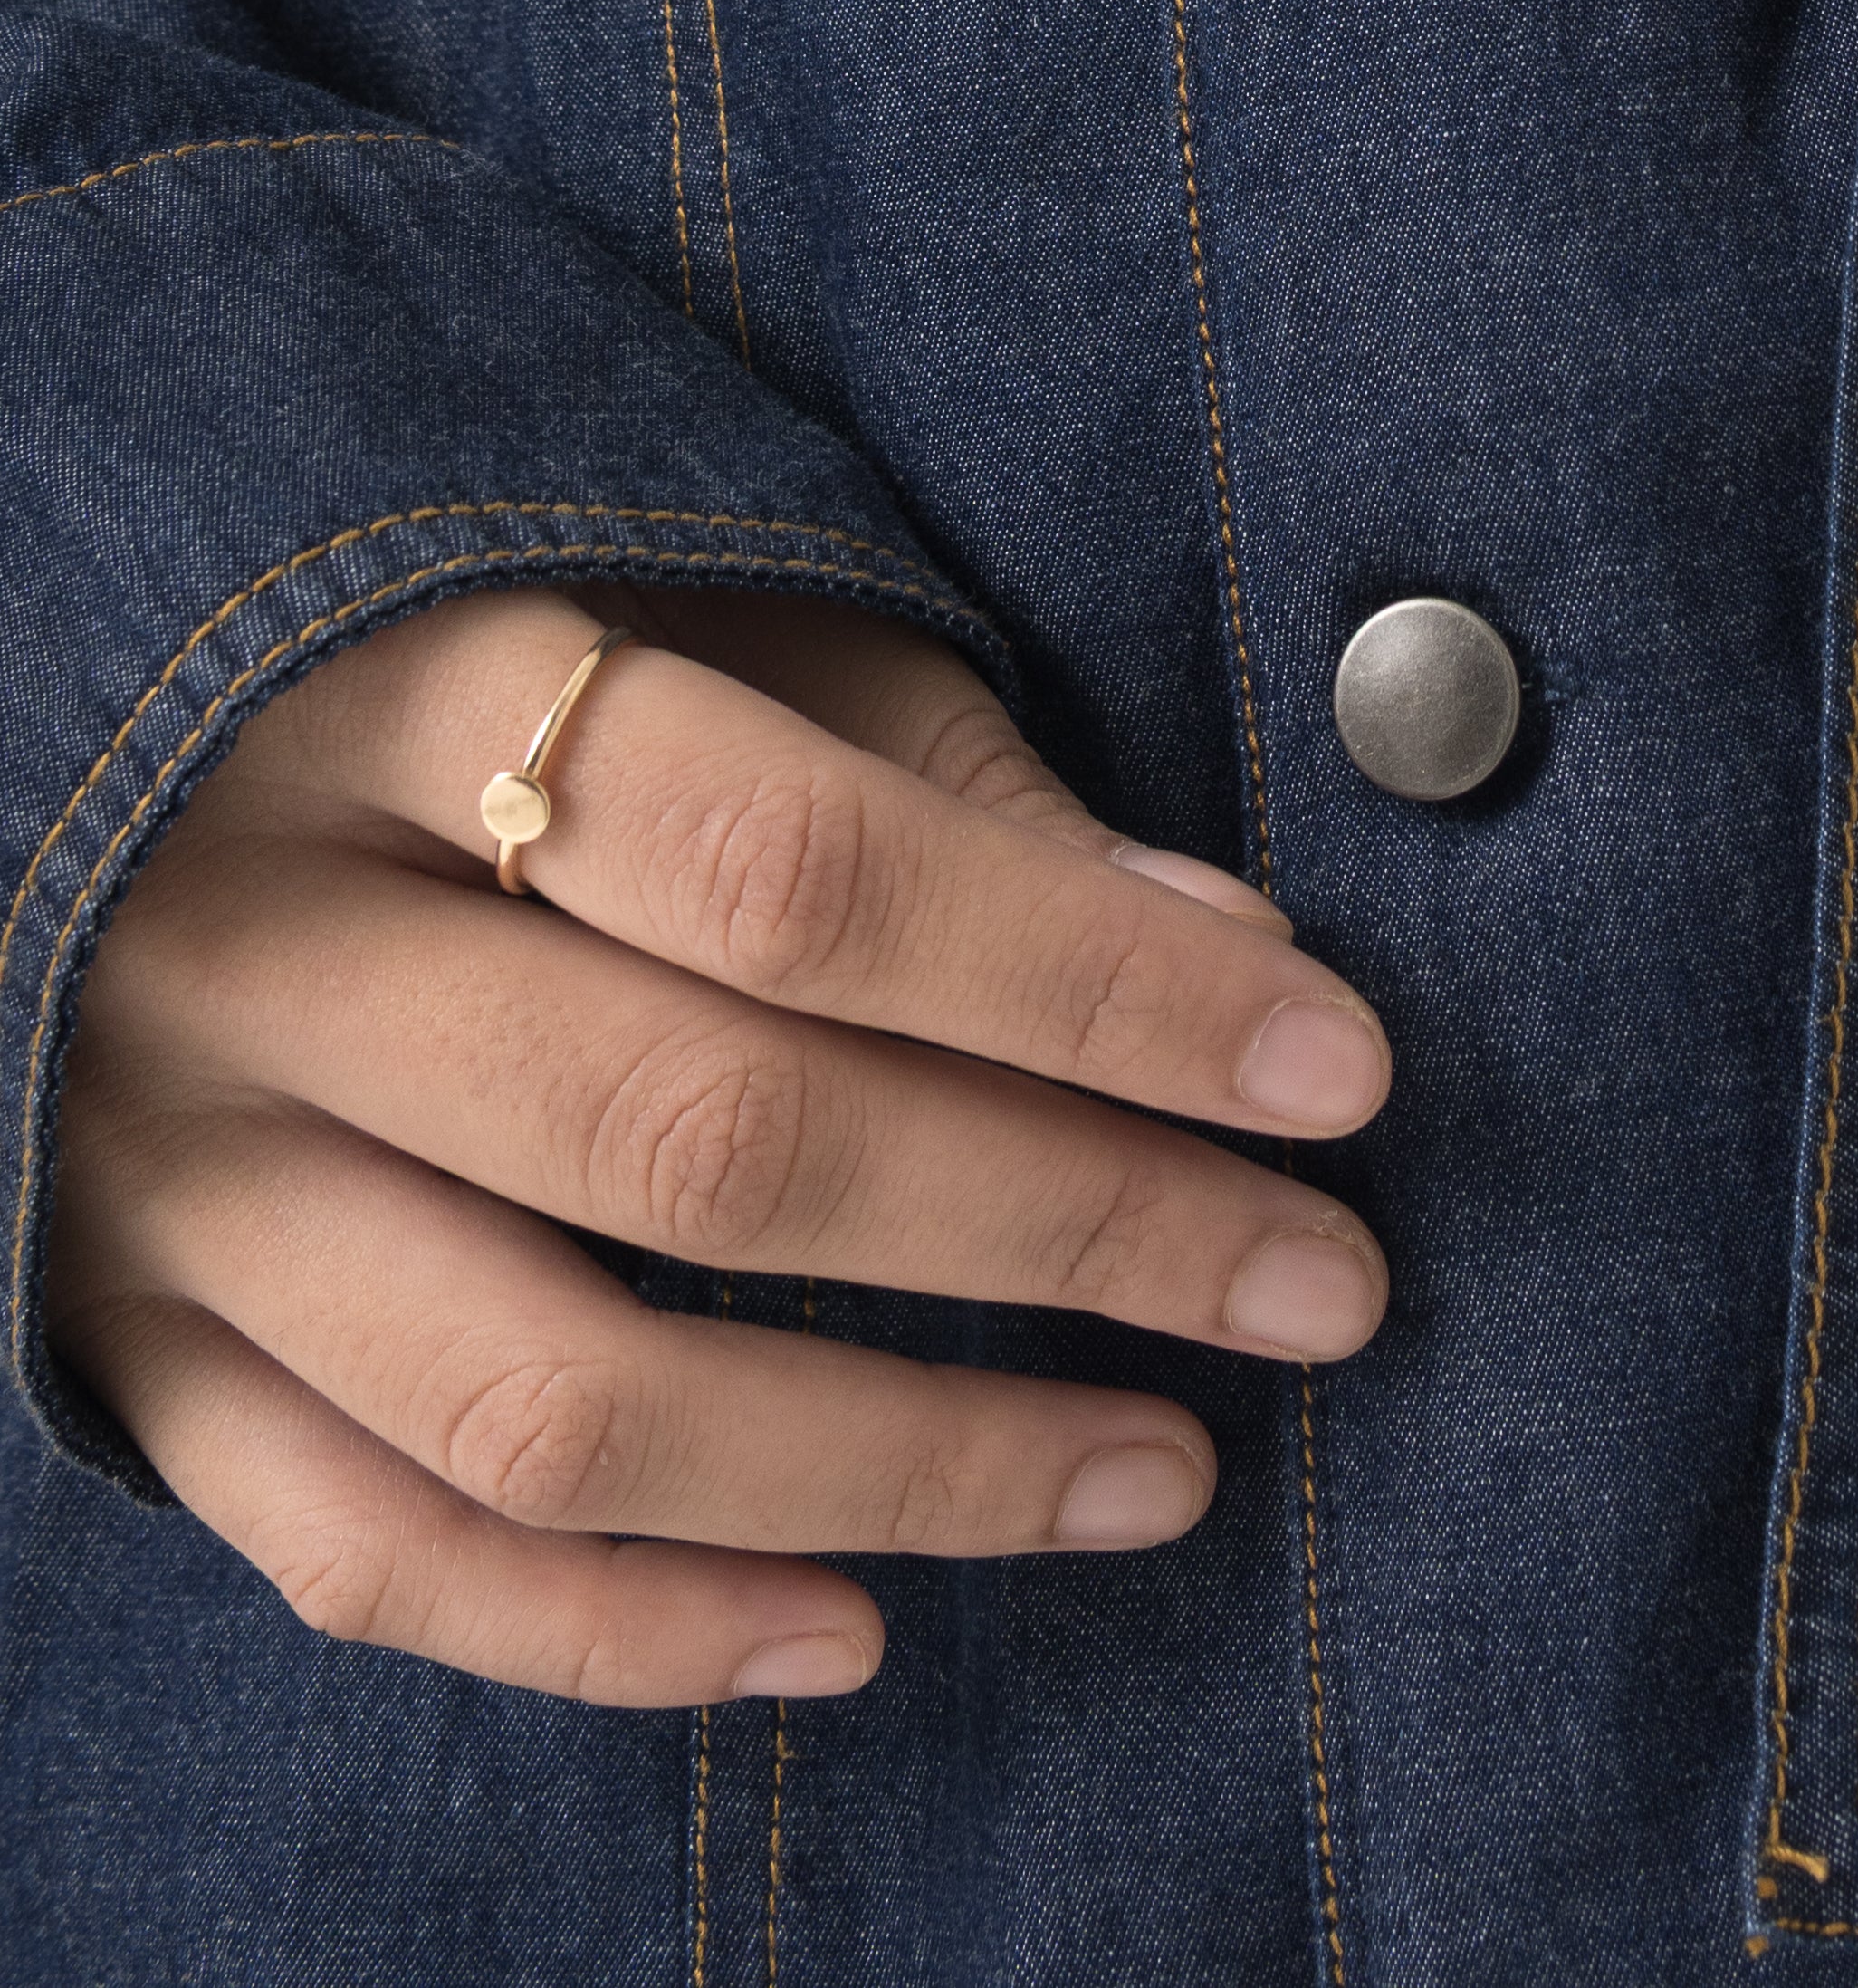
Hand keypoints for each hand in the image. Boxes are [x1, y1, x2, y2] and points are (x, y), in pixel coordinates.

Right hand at [44, 585, 1386, 1705]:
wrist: (125, 752)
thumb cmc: (496, 662)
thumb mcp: (707, 622)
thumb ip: (948, 789)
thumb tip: (1227, 959)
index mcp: (416, 695)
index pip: (800, 871)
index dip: (1089, 982)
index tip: (1332, 1067)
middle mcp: (263, 956)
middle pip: (704, 1142)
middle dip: (1066, 1227)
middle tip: (1318, 1282)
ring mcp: (176, 1185)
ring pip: (561, 1403)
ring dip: (904, 1465)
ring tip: (1165, 1469)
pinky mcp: (131, 1362)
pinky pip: (387, 1562)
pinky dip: (637, 1637)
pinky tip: (862, 1628)